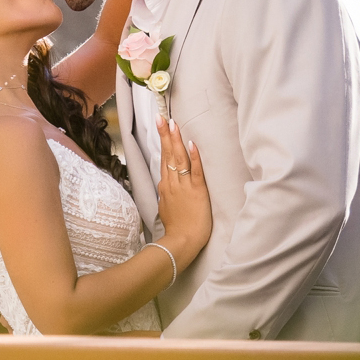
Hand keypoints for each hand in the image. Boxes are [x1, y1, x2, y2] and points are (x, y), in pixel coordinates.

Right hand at [156, 116, 209, 256]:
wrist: (181, 242)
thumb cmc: (177, 229)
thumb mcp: (166, 210)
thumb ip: (167, 196)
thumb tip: (166, 189)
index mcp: (166, 187)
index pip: (164, 160)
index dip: (163, 143)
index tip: (162, 128)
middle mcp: (172, 184)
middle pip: (167, 155)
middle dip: (165, 135)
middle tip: (162, 117)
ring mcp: (183, 186)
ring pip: (178, 159)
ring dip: (175, 140)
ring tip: (173, 124)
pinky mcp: (197, 191)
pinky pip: (195, 170)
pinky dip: (194, 156)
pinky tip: (191, 143)